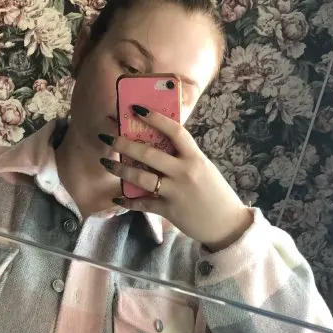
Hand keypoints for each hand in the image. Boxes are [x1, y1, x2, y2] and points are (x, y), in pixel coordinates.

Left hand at [99, 107, 252, 250]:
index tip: (136, 108)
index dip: (155, 118)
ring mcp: (175, 191)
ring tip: (106, 164)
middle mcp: (184, 172)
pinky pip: (144, 203)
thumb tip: (160, 146)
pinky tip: (118, 197)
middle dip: (124, 145)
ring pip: (141, 177)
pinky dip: (129, 201)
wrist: (227, 224)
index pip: (174, 131)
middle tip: (108, 138)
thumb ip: (185, 158)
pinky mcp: (169, 210)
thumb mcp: (204, 169)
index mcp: (195, 157)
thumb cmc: (215, 194)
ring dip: (120, 170)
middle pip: (149, 153)